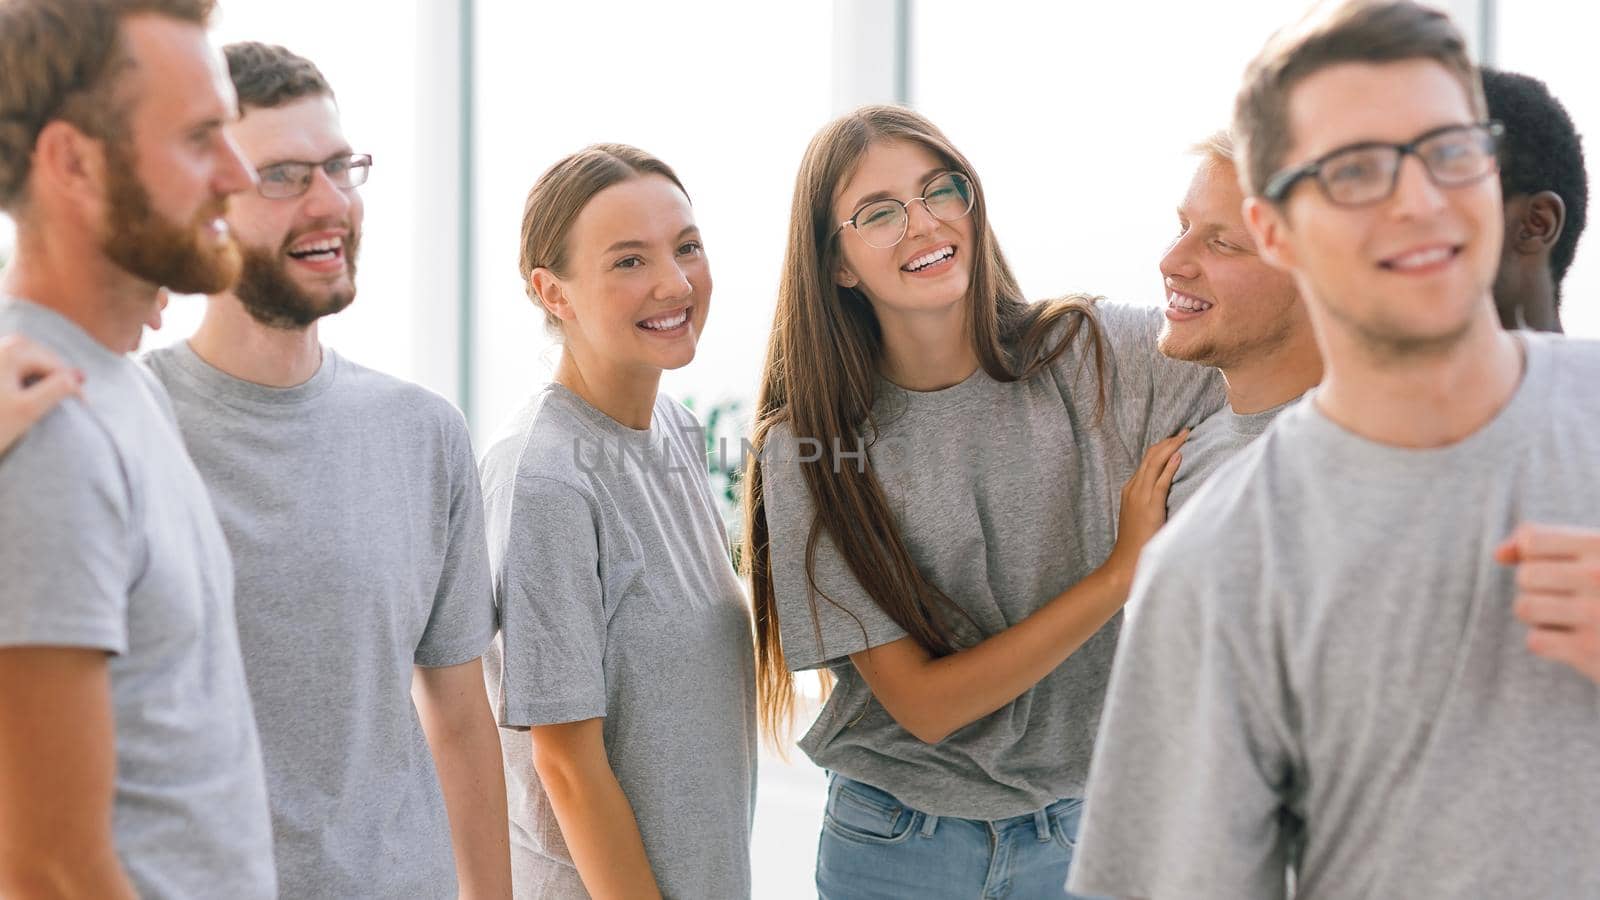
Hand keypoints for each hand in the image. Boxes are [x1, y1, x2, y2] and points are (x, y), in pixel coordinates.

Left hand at [1, 334, 82, 453]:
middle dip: (56, 372)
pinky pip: (8, 366)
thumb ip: (57, 390)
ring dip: (39, 374)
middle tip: (74, 396)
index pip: (52, 363)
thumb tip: (78, 377)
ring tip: (54, 393)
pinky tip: (24, 394)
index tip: (85, 406)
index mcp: (10, 352)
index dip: (71, 383)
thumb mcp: (27, 411)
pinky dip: (22, 377)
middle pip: (37, 355)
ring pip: (21, 359)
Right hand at [1105, 429, 1187, 584]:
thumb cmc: (1138, 542)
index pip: (1147, 461)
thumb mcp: (1143, 516)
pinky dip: (1170, 467)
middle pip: (1151, 457)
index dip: (1163, 447)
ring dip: (1171, 447)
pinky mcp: (1149, 506)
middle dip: (1169, 442)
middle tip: (1186, 431)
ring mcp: (1139, 496)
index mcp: (1131, 489)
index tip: (1178, 438)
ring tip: (1186, 436)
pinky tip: (1180, 456)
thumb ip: (1151, 501)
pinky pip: (1161, 482)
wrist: (1126, 562)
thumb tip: (1167, 492)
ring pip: (1155, 464)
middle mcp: (1133, 488)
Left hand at [1496, 523, 1599, 683]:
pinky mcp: (1588, 651)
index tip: (1563, 568)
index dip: (1537, 556)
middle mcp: (1598, 575)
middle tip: (1572, 597)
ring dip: (1542, 616)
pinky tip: (1579, 641)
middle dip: (1540, 588)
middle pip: (1525, 576)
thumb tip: (1498, 554)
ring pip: (1524, 607)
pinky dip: (1552, 643)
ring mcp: (1595, 614)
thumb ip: (1547, 542)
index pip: (1532, 540)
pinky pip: (1535, 640)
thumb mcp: (1594, 556)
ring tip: (1573, 618)